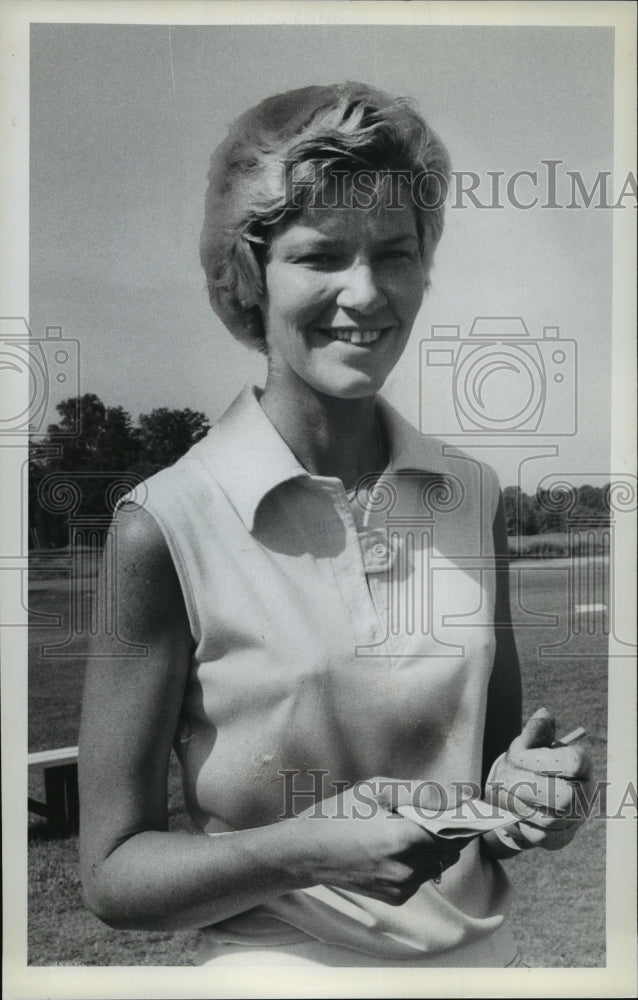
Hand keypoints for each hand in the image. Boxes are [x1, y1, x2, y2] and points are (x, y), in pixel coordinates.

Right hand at [295, 776, 463, 904]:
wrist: (306, 853)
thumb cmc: (339, 814)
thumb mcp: (376, 790)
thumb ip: (422, 792)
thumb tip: (461, 796)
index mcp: (402, 839)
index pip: (453, 832)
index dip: (462, 818)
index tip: (464, 806)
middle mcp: (406, 869)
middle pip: (450, 849)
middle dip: (448, 830)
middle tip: (429, 811)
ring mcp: (402, 887)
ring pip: (439, 863)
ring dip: (435, 846)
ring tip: (408, 827)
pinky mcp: (396, 897)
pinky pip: (423, 876)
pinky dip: (421, 860)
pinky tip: (398, 846)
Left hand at [485, 708, 592, 851]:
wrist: (521, 793)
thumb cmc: (527, 763)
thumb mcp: (528, 744)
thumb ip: (535, 732)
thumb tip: (544, 714)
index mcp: (581, 764)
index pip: (573, 762)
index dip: (541, 760)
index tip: (517, 756)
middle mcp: (584, 793)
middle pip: (563, 796)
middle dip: (525, 787)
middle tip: (502, 780)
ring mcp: (574, 819)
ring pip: (548, 819)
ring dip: (518, 805)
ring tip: (502, 793)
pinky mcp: (559, 839)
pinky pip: (538, 836)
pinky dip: (518, 823)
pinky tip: (510, 810)